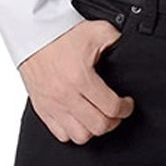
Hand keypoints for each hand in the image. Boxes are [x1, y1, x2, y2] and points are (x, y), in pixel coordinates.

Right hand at [18, 19, 134, 143]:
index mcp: (81, 78)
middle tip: (117, 112)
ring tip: (99, 116)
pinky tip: (80, 119)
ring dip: (93, 129)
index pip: (111, 107)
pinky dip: (73, 131)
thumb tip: (130, 49)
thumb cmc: (62, 33)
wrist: (35, 34)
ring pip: (79, 136)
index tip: (127, 104)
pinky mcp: (42, 109)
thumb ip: (116, 40)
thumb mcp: (97, 30)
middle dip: (114, 121)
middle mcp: (66, 96)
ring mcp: (52, 105)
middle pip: (98, 126)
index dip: (126, 108)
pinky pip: (60, 134)